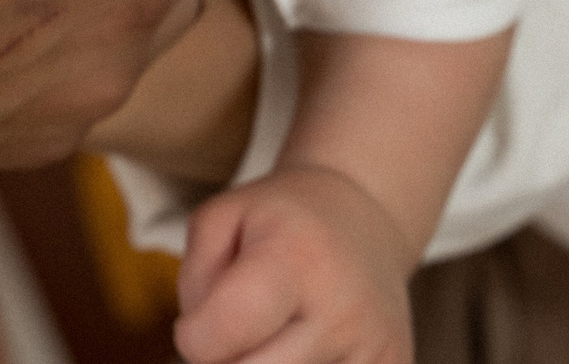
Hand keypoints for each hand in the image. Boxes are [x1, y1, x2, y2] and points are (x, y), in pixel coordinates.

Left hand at [176, 166, 414, 363]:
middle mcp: (342, 311)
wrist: (364, 222)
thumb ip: (193, 282)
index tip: (201, 321)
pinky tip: (304, 350)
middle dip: (226, 363)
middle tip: (238, 331)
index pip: (220, 335)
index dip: (194, 337)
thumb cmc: (282, 223)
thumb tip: (203, 348)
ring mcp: (375, 351)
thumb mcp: (220, 219)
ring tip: (273, 338)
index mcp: (294, 260)